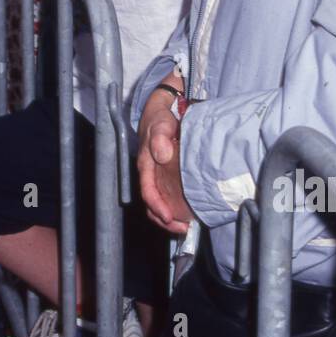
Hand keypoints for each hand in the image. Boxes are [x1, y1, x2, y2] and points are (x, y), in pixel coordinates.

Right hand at [137, 82, 193, 234]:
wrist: (165, 108)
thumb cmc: (160, 117)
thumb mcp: (160, 123)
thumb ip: (160, 137)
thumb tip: (162, 154)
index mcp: (146, 165)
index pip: (148, 192)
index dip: (157, 207)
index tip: (169, 217)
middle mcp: (151, 174)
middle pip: (153, 203)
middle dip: (165, 220)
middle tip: (183, 229)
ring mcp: (158, 175)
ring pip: (160, 202)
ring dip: (171, 217)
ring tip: (187, 226)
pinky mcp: (167, 174)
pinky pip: (168, 195)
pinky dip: (176, 206)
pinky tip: (189, 211)